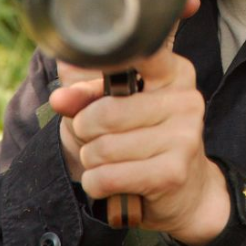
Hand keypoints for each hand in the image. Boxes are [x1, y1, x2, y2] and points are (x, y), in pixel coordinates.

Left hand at [50, 0, 230, 245]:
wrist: (182, 191)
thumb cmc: (140, 136)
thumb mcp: (109, 105)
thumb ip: (83, 93)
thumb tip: (60, 99)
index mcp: (173, 72)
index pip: (142, 53)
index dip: (114, 60)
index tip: (104, 68)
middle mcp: (185, 99)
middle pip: (105, 112)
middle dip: (85, 130)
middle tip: (96, 137)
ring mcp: (185, 136)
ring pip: (103, 148)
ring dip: (91, 160)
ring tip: (107, 160)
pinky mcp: (174, 172)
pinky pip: (108, 176)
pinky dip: (96, 183)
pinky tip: (108, 181)